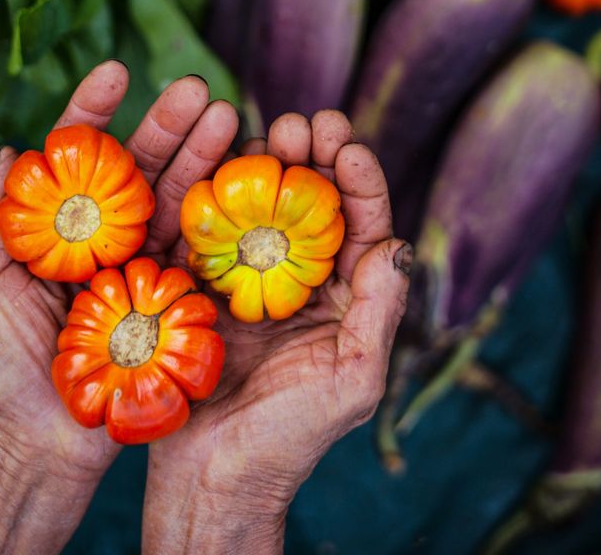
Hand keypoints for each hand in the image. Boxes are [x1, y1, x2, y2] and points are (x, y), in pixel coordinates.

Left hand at [0, 62, 238, 554]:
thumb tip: (5, 151)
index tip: (119, 71)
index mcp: (66, 226)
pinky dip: (222, 217)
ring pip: (178, 200)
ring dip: (206, 158)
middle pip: (142, 168)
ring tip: (232, 118)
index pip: (81, 156)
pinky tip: (244, 182)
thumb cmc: (5, 367)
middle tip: (201, 90)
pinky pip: (201, 252)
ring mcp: (146, 264)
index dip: (97, 111)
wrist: (45, 442)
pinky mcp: (175, 297)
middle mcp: (111, 237)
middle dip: (170, 126)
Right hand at [142, 111, 410, 554]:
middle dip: (313, 159)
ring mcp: (249, 281)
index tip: (349, 144)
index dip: (360, 181)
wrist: (214, 477)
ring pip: (262, 208)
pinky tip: (214, 164)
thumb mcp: (351, 382)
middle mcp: (300, 281)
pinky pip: (210, 232)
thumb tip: (398, 246)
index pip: (361, 227)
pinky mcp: (202, 287)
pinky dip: (214, 195)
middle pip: (312, 206)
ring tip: (264, 131)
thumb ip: (379, 315)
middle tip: (304, 123)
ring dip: (265, 167)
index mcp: (344, 298)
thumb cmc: (288, 440)